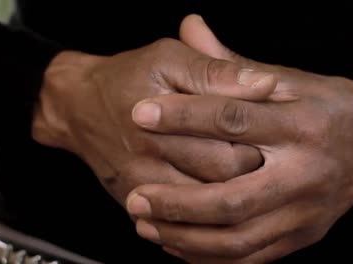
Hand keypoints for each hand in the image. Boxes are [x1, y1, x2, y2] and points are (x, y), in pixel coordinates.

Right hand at [32, 38, 275, 203]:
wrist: (78, 107)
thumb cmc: (127, 78)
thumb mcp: (169, 59)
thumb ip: (217, 71)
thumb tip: (264, 85)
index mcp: (164, 118)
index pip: (229, 143)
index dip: (260, 144)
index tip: (275, 138)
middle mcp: (151, 158)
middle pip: (221, 181)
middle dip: (251, 174)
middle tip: (269, 164)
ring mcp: (142, 185)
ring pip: (202, 210)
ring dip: (231, 203)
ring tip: (251, 187)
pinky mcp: (135, 201)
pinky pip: (177, 225)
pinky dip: (203, 223)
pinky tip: (222, 214)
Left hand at [126, 15, 352, 262]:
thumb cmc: (327, 106)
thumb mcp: (289, 78)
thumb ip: (234, 64)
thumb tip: (189, 25)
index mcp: (304, 123)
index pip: (235, 120)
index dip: (183, 116)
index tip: (140, 114)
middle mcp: (307, 173)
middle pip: (233, 198)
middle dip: (178, 201)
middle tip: (136, 195)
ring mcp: (307, 212)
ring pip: (238, 238)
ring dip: (186, 236)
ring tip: (146, 224)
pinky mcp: (304, 236)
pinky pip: (251, 257)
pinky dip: (210, 256)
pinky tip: (178, 245)